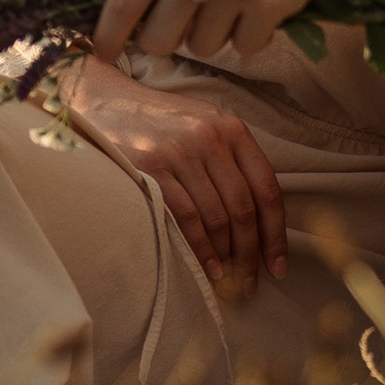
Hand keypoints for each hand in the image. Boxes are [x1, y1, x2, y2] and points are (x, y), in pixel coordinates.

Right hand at [65, 56, 288, 296]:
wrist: (107, 101)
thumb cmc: (161, 123)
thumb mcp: (205, 126)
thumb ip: (231, 161)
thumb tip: (257, 220)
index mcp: (232, 129)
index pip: (267, 187)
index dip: (275, 232)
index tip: (278, 264)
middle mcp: (211, 138)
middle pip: (244, 207)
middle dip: (251, 252)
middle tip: (251, 283)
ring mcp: (181, 153)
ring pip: (217, 216)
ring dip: (227, 256)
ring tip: (230, 281)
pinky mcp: (152, 167)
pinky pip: (186, 217)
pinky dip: (200, 248)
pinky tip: (208, 268)